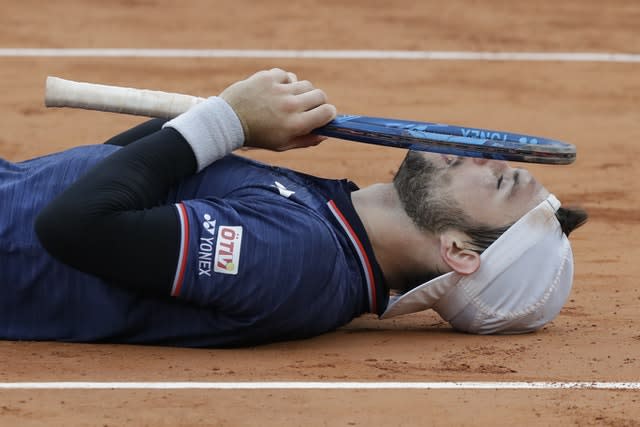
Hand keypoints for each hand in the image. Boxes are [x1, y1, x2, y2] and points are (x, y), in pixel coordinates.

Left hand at [220, 68, 336, 150]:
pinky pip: (287, 76)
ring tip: (289, 99)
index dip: (328, 113)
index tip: (323, 115)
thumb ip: (306, 141)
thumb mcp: (282, 145)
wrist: (228, 122)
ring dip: (301, 91)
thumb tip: (324, 134)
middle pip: (320, 95)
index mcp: (296, 125)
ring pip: (304, 84)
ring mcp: (279, 90)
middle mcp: (290, 106)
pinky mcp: (267, 77)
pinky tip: (276, 91)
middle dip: (318, 102)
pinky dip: (285, 82)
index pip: (328, 112)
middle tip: (307, 107)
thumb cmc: (257, 136)